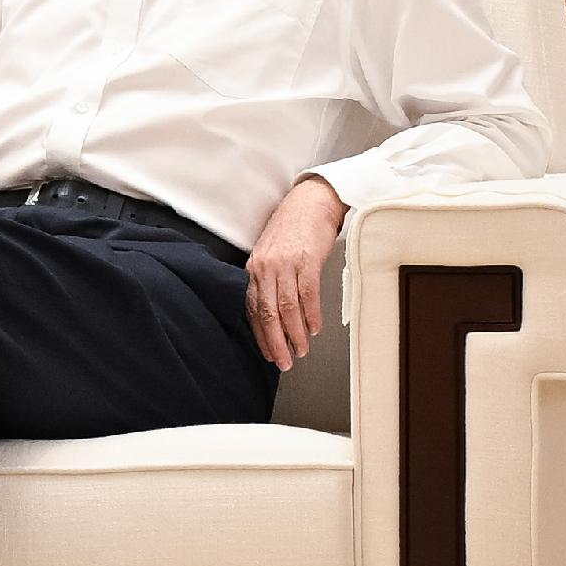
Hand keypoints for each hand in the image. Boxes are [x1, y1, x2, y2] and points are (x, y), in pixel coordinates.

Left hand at [247, 174, 347, 370]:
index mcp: (254, 268)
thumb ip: (268, 280)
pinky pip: (307, 294)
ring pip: (287, 307)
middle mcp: (265, 267)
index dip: (260, 335)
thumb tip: (272, 312)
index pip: (252, 309)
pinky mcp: (306, 260)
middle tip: (283, 362)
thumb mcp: (270, 255)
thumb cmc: (291, 229)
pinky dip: (311, 315)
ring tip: (301, 349)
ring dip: (295, 333)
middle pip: (267, 312)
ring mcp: (285, 264)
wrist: (310, 203)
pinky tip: (314, 329)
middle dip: (275, 342)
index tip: (268, 353)